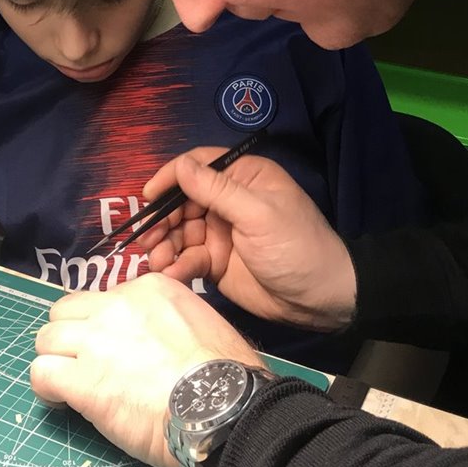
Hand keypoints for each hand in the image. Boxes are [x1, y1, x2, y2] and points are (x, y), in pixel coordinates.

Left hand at [30, 273, 264, 466]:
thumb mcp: (201, 323)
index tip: (112, 349)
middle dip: (70, 338)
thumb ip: (165, 321)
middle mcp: (116, 307)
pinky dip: (46, 387)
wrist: (224, 408)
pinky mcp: (83, 380)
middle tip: (84, 364)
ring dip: (55, 360)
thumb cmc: (224, 377)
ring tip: (70, 384)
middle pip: (65, 312)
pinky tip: (61, 399)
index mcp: (148, 289)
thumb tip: (148, 340)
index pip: (100, 299)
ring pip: (46, 339)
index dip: (100, 326)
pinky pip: (41, 373)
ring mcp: (96, 341)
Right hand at [140, 149, 357, 330]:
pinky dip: (175, 266)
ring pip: (178, 232)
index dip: (170, 178)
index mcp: (242, 177)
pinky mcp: (214, 262)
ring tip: (158, 260)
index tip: (148, 196)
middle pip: (180, 202)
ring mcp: (219, 233)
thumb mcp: (258, 214)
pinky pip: (186, 259)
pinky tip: (172, 275)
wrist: (319, 300)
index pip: (197, 166)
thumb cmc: (296, 246)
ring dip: (164, 245)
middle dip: (162, 219)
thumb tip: (180, 167)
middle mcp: (227, 201)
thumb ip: (217, 191)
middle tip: (148, 239)